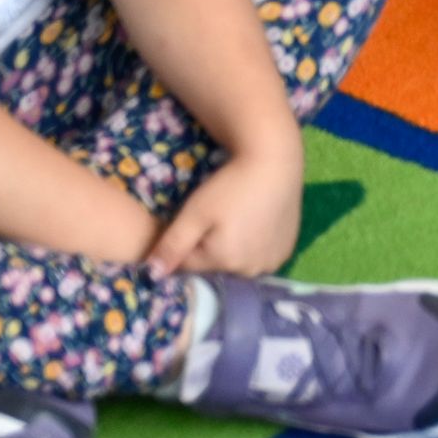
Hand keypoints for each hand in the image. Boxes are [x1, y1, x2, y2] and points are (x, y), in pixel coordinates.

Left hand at [149, 144, 302, 279]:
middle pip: (216, 266)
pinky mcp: (286, 250)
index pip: (190, 265)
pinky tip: (255, 222)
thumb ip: (171, 246)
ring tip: (238, 218)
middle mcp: (250, 270)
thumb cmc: (231, 186)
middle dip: (210, 247)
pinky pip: (259, 256)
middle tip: (217, 216)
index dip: (186, 243)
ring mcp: (272, 262)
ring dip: (232, 248)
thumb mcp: (194, 213)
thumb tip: (151, 275)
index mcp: (224, 262)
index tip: (195, 221)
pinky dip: (253, 245)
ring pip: (238, 262)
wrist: (276, 161)